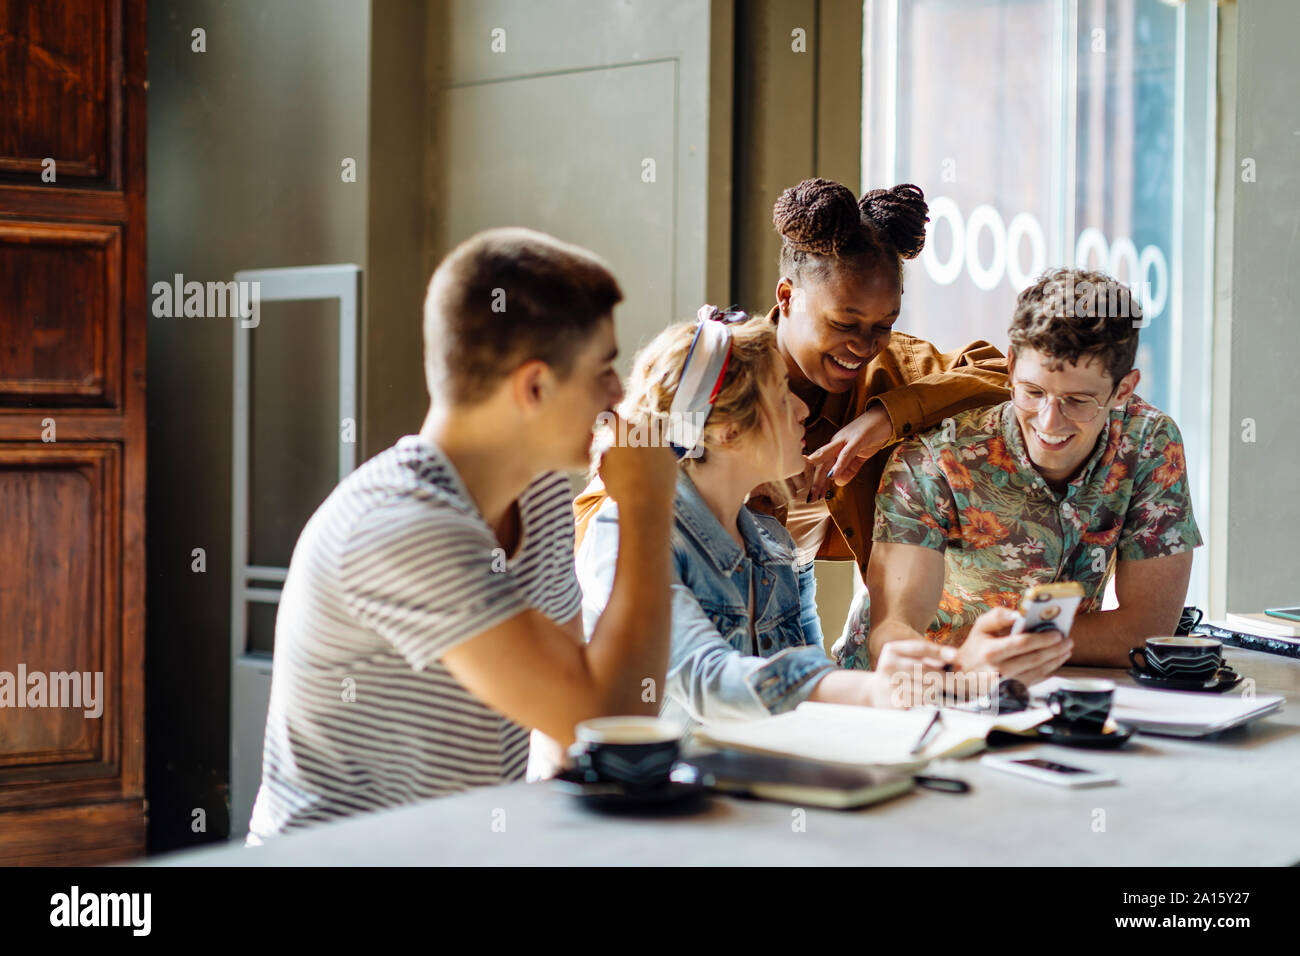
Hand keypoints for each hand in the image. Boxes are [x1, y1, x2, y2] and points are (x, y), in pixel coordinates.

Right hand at [596, 414, 676, 513]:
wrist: (646, 502)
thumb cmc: (620, 485)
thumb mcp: (603, 469)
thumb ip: (606, 454)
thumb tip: (610, 451)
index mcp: (624, 430)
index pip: (613, 418)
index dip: (608, 421)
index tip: (605, 424)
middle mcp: (644, 431)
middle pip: (634, 431)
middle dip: (628, 439)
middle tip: (622, 455)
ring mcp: (661, 443)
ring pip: (649, 443)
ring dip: (644, 451)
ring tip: (636, 470)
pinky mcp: (672, 457)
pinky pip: (662, 456)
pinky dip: (656, 463)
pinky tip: (649, 477)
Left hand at [805, 405, 892, 499]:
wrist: (886, 416)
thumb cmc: (871, 434)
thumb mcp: (860, 455)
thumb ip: (850, 469)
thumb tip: (838, 482)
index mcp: (836, 447)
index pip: (822, 465)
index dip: (816, 480)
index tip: (812, 496)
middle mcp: (836, 442)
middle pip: (821, 464)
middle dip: (815, 482)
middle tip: (810, 498)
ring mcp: (846, 439)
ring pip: (829, 458)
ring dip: (822, 476)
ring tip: (816, 490)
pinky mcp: (858, 438)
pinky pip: (846, 453)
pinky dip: (839, 464)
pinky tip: (833, 475)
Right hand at [869, 639, 957, 707]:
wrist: (872, 693)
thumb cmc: (898, 674)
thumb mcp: (906, 659)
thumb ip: (927, 658)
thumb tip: (956, 661)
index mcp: (892, 650)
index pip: (919, 648)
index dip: (939, 651)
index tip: (956, 656)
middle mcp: (888, 665)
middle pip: (925, 669)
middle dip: (948, 676)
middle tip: (965, 682)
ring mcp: (889, 685)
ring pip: (925, 688)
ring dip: (944, 691)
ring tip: (959, 694)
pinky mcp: (894, 703)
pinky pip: (921, 703)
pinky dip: (935, 703)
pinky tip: (943, 702)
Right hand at [956, 607, 1072, 686]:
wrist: (962, 677)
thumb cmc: (974, 649)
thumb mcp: (980, 628)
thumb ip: (998, 616)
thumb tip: (1018, 614)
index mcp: (990, 652)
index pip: (1021, 644)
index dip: (1042, 638)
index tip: (1056, 633)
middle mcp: (998, 670)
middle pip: (1034, 658)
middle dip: (1055, 649)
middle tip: (1067, 640)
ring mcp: (1006, 684)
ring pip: (1038, 671)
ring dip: (1055, 660)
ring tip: (1065, 649)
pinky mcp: (1012, 692)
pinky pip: (1035, 680)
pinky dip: (1048, 670)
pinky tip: (1055, 661)